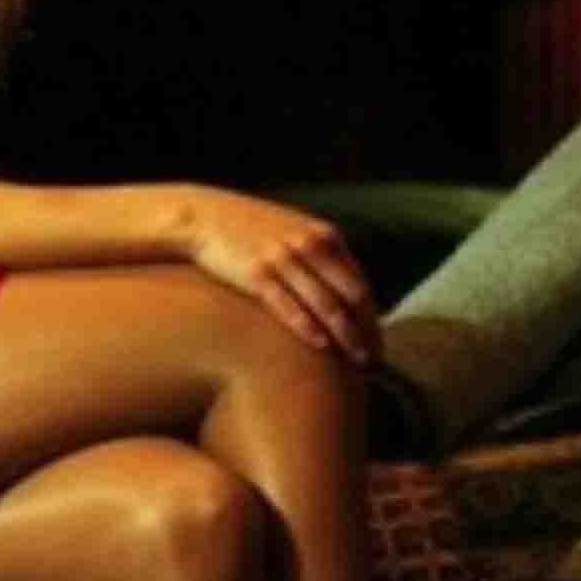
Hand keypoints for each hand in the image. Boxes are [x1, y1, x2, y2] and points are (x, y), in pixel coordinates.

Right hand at [177, 185, 380, 365]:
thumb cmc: (248, 229)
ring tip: (355, 363)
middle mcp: (309, 245)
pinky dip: (308, 327)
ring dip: (345, 337)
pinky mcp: (256, 274)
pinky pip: (289, 306)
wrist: (203, 216)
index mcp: (324, 235)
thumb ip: (318, 253)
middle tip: (373, 361)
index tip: (376, 342)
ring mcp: (283, 259)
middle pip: (351, 296)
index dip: (372, 316)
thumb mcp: (292, 230)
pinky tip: (321, 346)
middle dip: (366, 332)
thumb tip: (339, 289)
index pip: (360, 282)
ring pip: (326, 304)